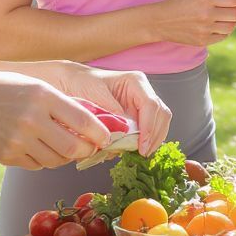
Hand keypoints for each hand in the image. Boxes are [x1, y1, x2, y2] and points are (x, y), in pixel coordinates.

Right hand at [0, 72, 110, 169]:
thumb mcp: (31, 84)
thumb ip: (58, 102)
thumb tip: (90, 122)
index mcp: (42, 95)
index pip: (83, 120)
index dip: (100, 133)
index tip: (106, 137)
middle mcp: (33, 119)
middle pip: (73, 148)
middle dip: (85, 151)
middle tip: (88, 147)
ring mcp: (18, 140)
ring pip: (56, 160)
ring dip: (64, 157)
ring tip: (60, 144)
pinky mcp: (7, 156)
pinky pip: (36, 165)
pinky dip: (42, 159)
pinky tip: (35, 146)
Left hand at [48, 63, 171, 157]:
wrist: (73, 83)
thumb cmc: (82, 83)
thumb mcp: (94, 93)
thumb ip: (111, 110)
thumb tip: (126, 130)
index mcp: (135, 82)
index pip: (151, 105)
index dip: (149, 127)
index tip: (141, 146)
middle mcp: (142, 92)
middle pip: (161, 115)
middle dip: (154, 136)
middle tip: (142, 153)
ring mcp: (141, 105)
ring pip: (159, 124)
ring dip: (151, 141)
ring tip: (138, 153)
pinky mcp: (136, 117)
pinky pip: (148, 131)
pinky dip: (143, 142)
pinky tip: (131, 150)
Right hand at [154, 0, 235, 46]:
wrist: (160, 21)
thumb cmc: (178, 1)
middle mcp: (207, 14)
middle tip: (232, 7)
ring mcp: (205, 29)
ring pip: (231, 26)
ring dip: (231, 21)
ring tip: (222, 16)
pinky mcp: (203, 40)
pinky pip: (223, 36)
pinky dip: (223, 30)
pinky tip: (216, 25)